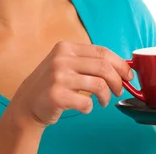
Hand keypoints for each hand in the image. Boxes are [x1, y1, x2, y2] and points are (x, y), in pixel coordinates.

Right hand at [8, 41, 132, 128]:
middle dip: (117, 81)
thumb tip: (122, 67)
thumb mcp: (66, 63)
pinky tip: (84, 107)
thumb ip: (89, 62)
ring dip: (106, 96)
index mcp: (66, 47)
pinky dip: (90, 107)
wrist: (27, 103)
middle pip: (103, 67)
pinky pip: (86, 102)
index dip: (120, 64)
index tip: (128, 75)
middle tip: (119, 91)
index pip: (102, 51)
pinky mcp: (56, 95)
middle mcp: (61, 59)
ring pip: (98, 84)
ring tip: (103, 101)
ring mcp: (58, 77)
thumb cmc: (53, 83)